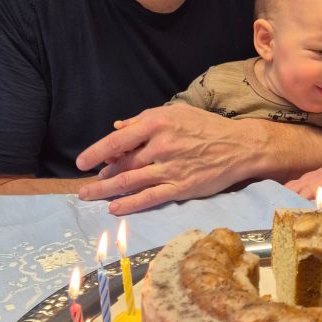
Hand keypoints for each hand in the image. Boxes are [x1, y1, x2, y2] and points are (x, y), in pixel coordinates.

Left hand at [75, 104, 257, 214]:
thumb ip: (144, 120)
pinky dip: (130, 204)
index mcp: (157, 123)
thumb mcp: (176, 113)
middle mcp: (160, 146)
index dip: (95, 152)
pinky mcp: (181, 187)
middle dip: (102, 175)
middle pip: (121, 163)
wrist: (240, 146)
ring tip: (90, 196)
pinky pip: (149, 197)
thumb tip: (118, 127)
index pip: (117, 140)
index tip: (81, 162)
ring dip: (106, 190)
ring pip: (130, 181)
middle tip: (88, 184)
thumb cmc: (206, 127)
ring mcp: (170, 168)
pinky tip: (115, 208)